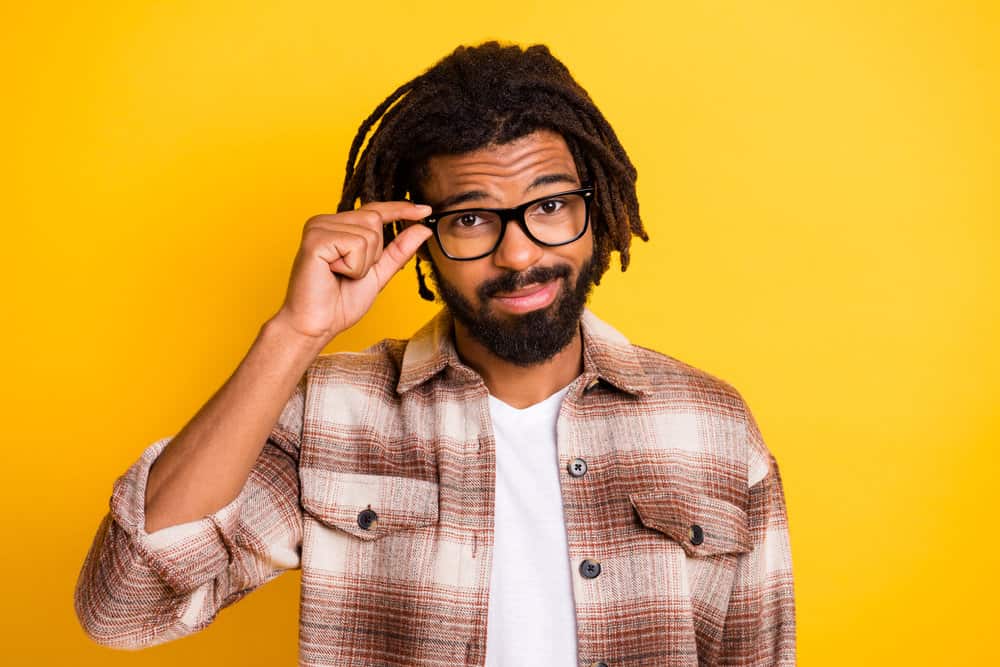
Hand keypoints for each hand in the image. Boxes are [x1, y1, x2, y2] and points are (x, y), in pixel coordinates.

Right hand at [273, 201, 433, 341]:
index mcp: (337, 226)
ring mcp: (318, 227)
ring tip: (340, 275)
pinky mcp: (315, 239)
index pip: (374, 210)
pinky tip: (333, 273)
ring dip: (363, 263)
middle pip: (374, 219)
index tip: (425, 210)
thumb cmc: (340, 303)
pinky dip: (353, 267)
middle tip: (350, 273)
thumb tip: (422, 229)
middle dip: (374, 254)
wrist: (317, 325)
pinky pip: (356, 244)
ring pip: (369, 232)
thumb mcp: (378, 273)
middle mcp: (325, 221)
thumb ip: (398, 250)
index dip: (400, 209)